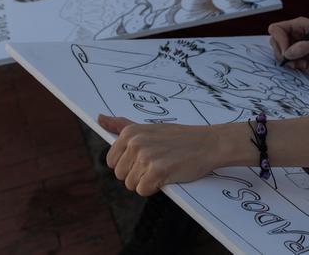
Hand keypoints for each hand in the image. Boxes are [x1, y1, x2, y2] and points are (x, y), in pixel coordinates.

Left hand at [98, 114, 221, 195]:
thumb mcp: (149, 128)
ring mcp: (146, 156)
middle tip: (157, 163)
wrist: (209, 143)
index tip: (145, 158)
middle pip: (120, 175)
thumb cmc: (180, 138)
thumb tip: (99, 118)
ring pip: (131, 184)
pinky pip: (142, 190)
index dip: (128, 164)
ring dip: (146, 182)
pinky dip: (154, 188)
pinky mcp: (157, 171)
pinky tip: (167, 176)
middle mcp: (135, 143)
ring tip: (163, 168)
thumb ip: (122, 125)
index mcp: (130, 132)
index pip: (111, 161)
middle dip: (137, 174)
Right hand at [268, 17, 308, 76]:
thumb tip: (287, 53)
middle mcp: (296, 34)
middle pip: (276, 44)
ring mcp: (299, 45)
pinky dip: (300, 69)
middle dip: (284, 56)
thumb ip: (303, 48)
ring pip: (284, 56)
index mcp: (299, 25)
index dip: (278, 41)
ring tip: (305, 66)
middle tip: (294, 63)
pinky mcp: (303, 56)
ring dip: (292, 64)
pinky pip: (293, 63)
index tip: (286, 53)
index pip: (276, 29)